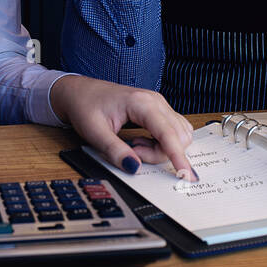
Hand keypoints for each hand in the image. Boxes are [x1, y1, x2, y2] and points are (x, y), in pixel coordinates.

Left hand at [50, 74, 197, 179]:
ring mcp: (159, 104)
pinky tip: (143, 141)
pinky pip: (173, 131)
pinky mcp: (158, 110)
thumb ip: (115, 151)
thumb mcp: (94, 132)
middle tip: (132, 152)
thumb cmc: (85, 106)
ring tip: (134, 146)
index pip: (168, 134)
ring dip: (161, 149)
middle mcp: (156, 101)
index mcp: (141, 103)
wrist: (80, 92)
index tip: (186, 175)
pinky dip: (162, 143)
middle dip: (158, 154)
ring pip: (178, 135)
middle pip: (177, 137)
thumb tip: (135, 167)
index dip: (178, 157)